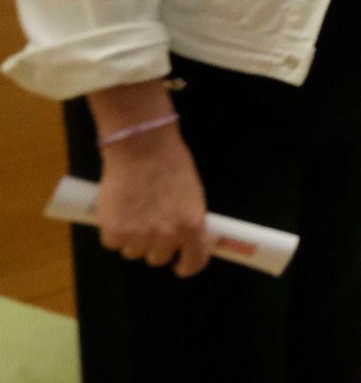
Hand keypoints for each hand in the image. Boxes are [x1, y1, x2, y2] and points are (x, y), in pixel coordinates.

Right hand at [96, 125, 210, 276]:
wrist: (141, 148)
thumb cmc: (171, 165)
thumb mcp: (192, 195)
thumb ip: (189, 220)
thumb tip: (190, 239)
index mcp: (192, 227)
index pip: (194, 263)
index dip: (186, 265)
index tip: (179, 264)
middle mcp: (166, 237)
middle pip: (158, 258)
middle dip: (156, 245)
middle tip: (151, 225)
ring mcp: (138, 237)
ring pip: (134, 252)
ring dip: (133, 239)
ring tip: (134, 212)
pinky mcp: (113, 232)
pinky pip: (113, 243)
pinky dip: (114, 231)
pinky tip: (118, 211)